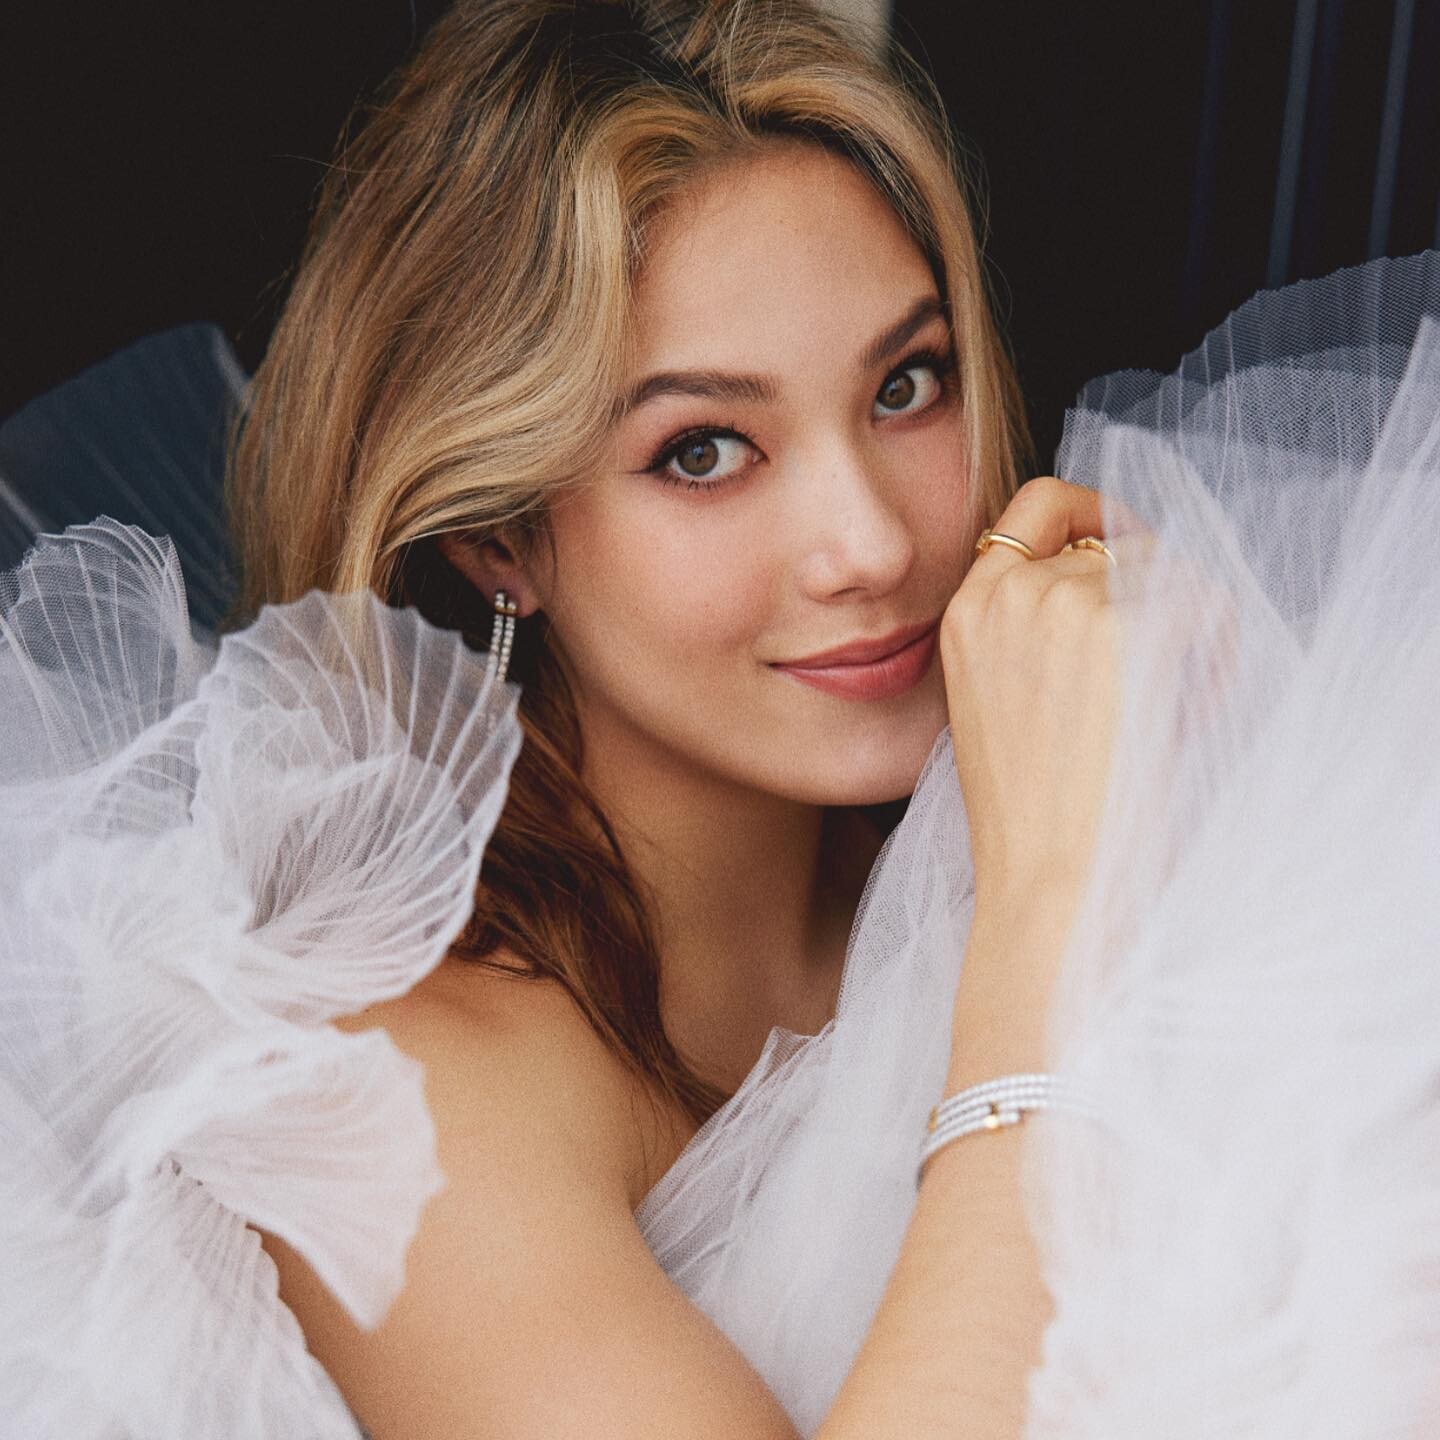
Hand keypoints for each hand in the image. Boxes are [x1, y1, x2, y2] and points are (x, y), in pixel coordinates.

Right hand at [940, 477, 1233, 1045]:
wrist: (1048, 877)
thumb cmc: (1032, 816)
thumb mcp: (997, 703)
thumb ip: (1030, 632)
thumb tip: (1114, 571)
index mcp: (968, 612)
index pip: (1036, 506)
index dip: (1094, 513)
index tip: (1131, 542)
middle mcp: (1008, 592)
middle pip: (1118, 539)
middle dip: (1159, 592)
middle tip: (1171, 666)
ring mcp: (1062, 602)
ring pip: (1169, 570)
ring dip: (1190, 625)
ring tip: (1178, 703)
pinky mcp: (1123, 625)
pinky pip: (1207, 603)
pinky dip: (1217, 651)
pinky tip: (1192, 708)